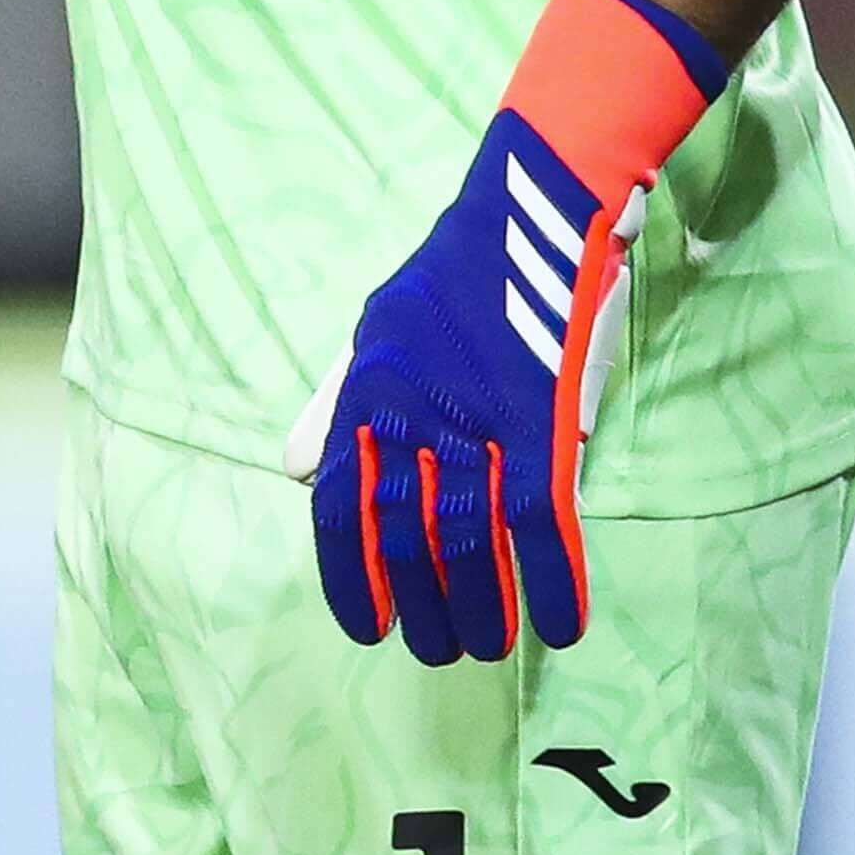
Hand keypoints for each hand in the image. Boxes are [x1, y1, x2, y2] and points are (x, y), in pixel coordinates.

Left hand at [289, 0, 727, 665]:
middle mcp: (410, 413)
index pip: (339, 509)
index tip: (370, 628)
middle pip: (407, 538)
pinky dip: (553, 579)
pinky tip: (562, 624)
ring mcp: (477, 419)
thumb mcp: (376, 327)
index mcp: (366, 394)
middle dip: (423, 606)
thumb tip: (292, 471)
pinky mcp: (542, 418)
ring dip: (482, 605)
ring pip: (471, 541)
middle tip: (440, 649)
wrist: (532, 205)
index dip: (351, 578)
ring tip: (490, 645)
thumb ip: (337, 403)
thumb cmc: (455, 269)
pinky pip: (544, 520)